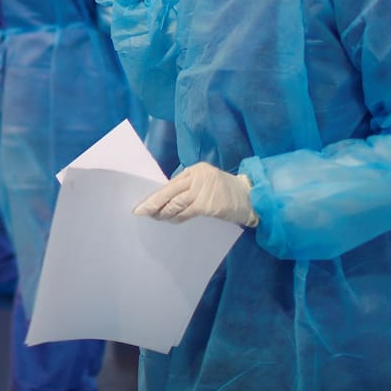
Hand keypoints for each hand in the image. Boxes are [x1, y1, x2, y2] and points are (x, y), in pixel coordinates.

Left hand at [133, 161, 258, 226]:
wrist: (250, 198)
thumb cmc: (226, 191)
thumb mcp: (206, 182)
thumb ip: (189, 187)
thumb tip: (165, 200)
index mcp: (195, 170)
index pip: (170, 183)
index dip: (155, 194)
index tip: (142, 203)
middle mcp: (197, 177)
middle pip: (169, 191)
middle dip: (153, 203)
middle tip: (140, 212)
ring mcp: (203, 190)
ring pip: (175, 203)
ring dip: (163, 212)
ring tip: (155, 218)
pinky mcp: (208, 205)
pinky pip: (186, 212)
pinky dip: (176, 218)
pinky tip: (170, 221)